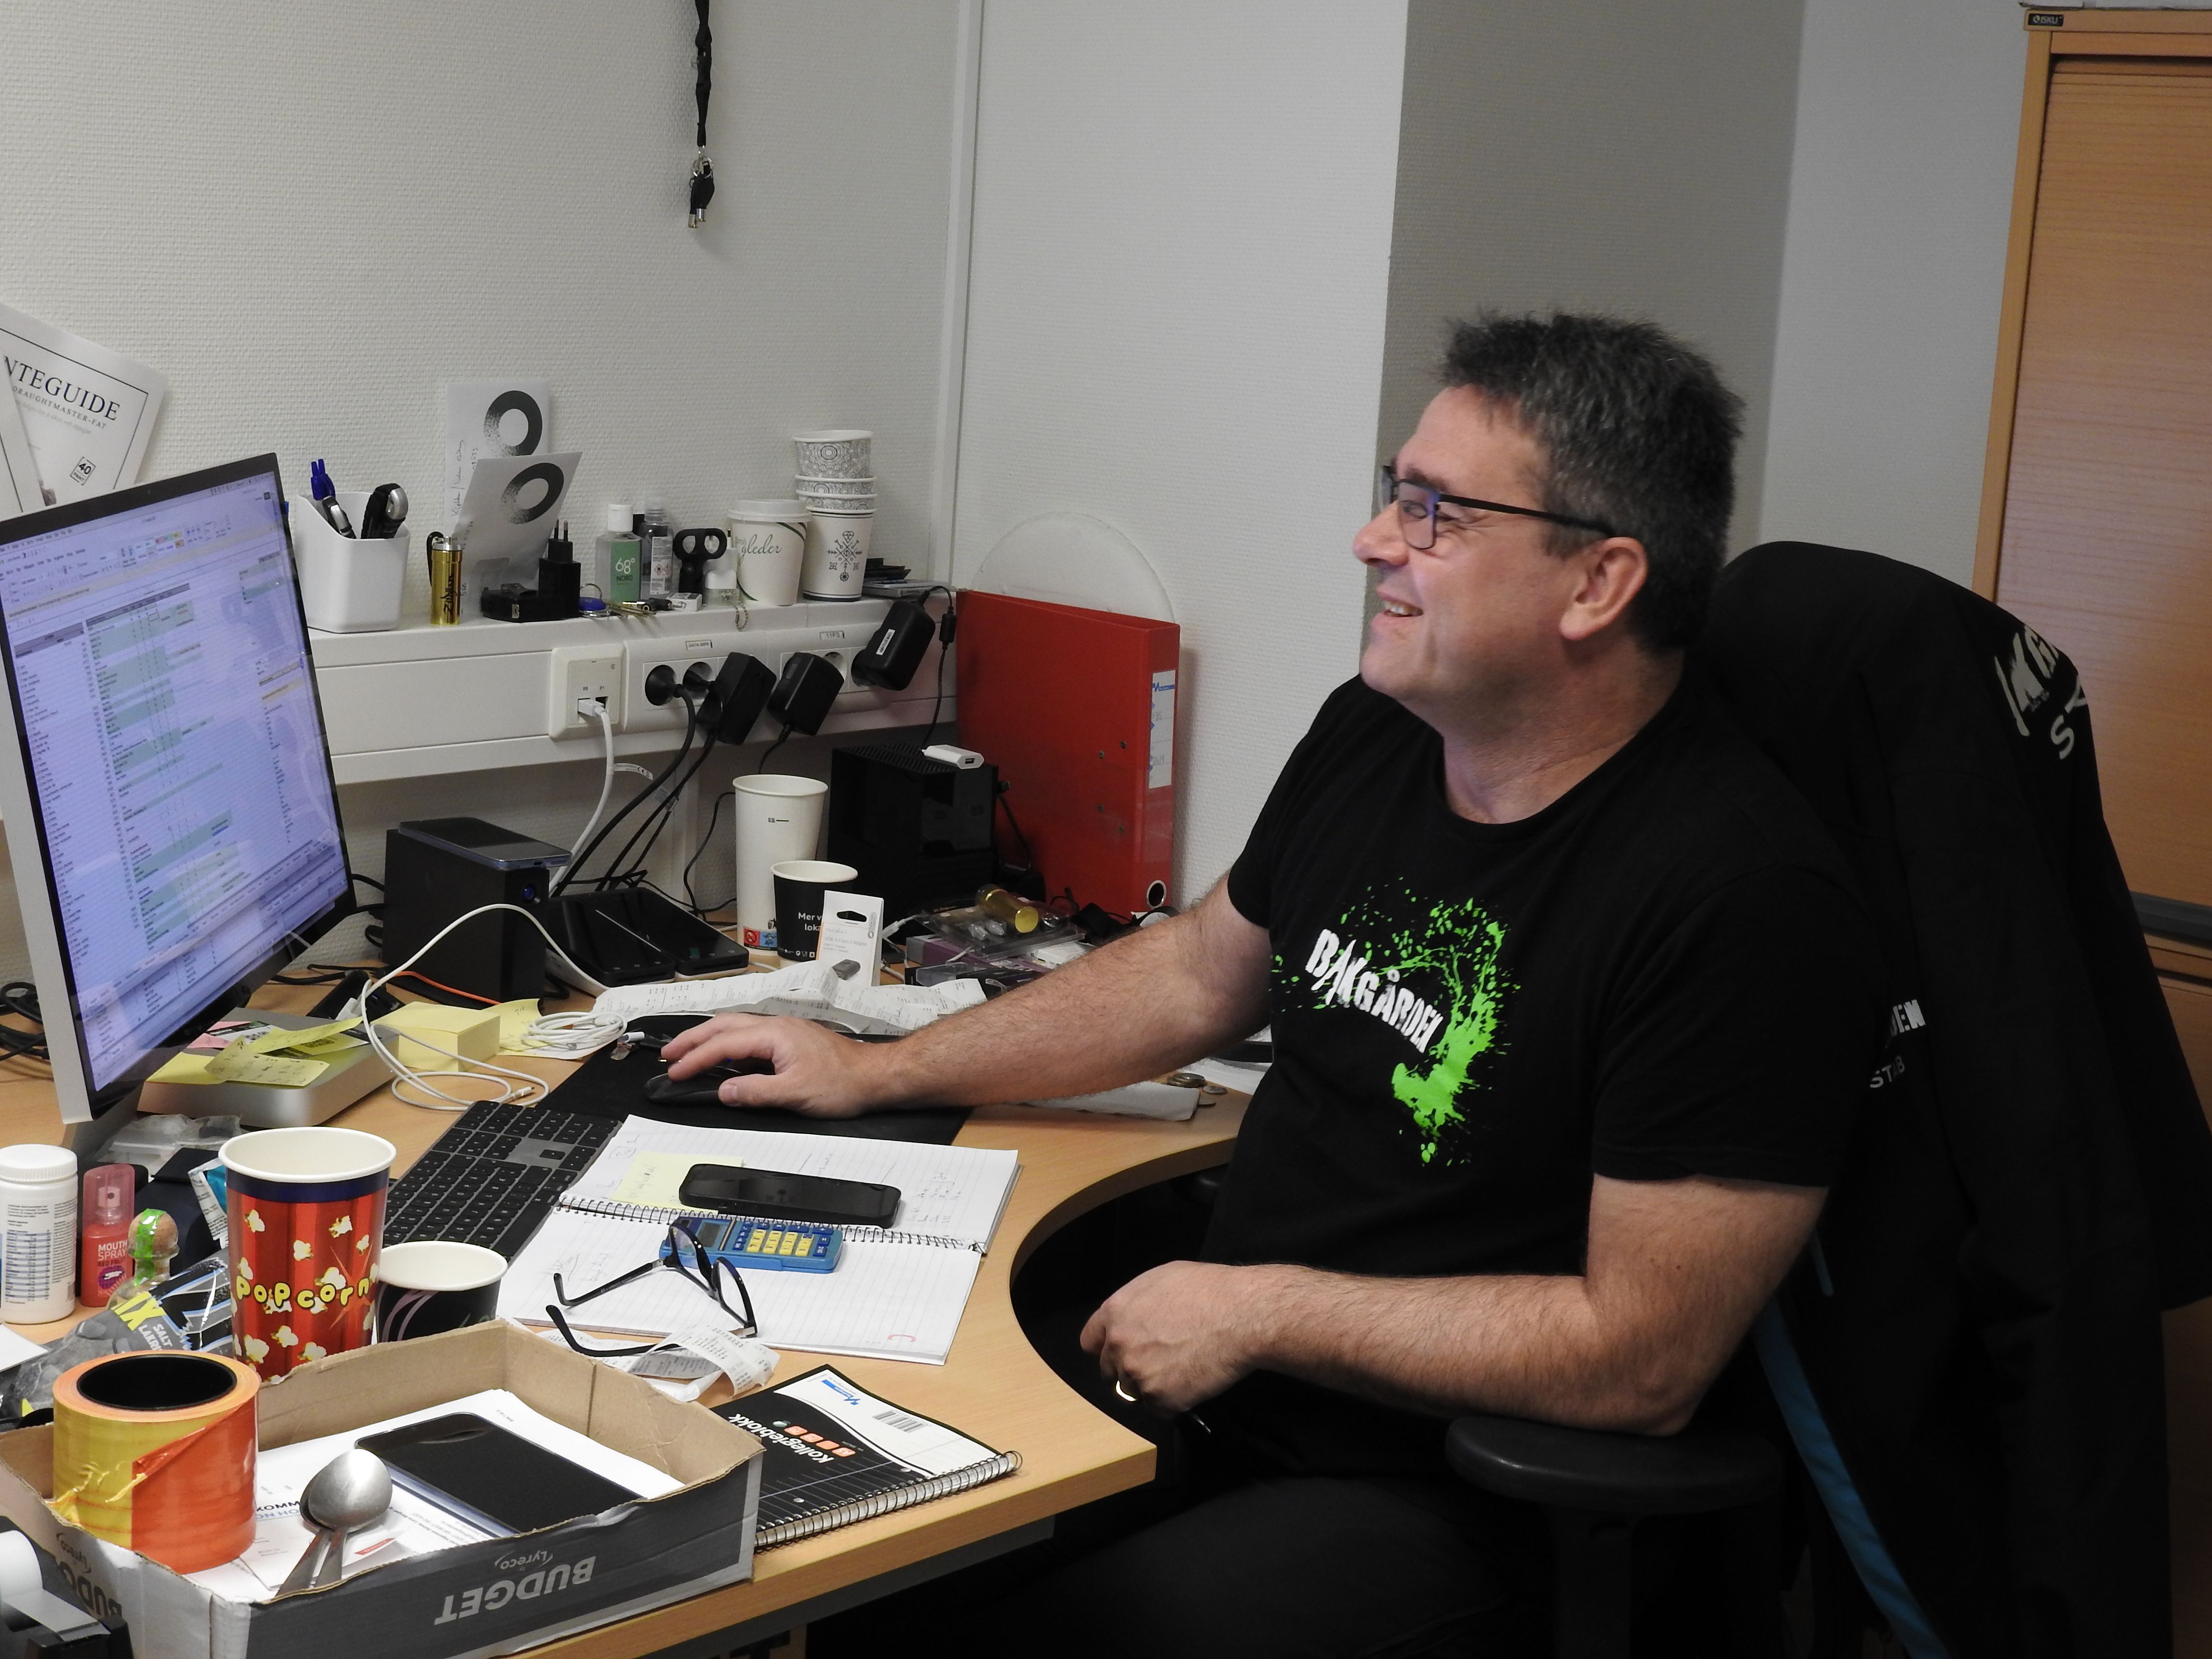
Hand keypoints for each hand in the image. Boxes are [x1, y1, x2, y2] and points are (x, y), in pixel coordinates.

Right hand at [658, 1014, 894, 1117]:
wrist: (875, 1076)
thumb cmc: (844, 1082)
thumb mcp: (795, 1094)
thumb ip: (755, 1092)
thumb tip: (725, 1092)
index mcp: (773, 1035)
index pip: (722, 1044)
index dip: (695, 1059)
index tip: (675, 1071)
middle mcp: (776, 1026)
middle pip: (723, 1026)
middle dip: (692, 1039)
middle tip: (669, 1054)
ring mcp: (783, 1031)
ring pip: (736, 1028)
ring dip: (709, 1039)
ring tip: (688, 1052)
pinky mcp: (790, 1040)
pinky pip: (750, 1037)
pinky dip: (728, 1044)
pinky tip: (724, 1057)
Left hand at [1079, 1261, 1285, 1415]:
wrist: (1240, 1315)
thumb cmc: (1207, 1290)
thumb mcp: (1161, 1280)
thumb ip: (1136, 1304)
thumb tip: (1134, 1318)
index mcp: (1115, 1313)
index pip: (1090, 1342)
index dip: (1107, 1348)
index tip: (1121, 1352)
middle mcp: (1118, 1346)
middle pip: (1110, 1371)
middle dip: (1130, 1369)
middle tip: (1159, 1363)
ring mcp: (1137, 1375)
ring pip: (1135, 1391)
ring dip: (1152, 1386)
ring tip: (1182, 1371)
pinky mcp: (1160, 1399)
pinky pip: (1160, 1409)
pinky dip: (1174, 1402)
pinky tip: (1193, 1383)